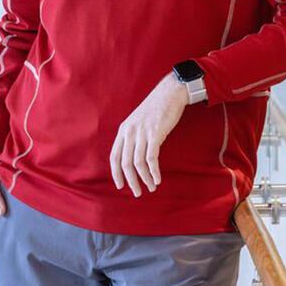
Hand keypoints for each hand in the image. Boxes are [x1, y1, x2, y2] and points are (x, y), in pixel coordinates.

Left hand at [110, 71, 188, 196]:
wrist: (171, 92)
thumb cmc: (158, 107)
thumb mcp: (139, 121)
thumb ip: (135, 136)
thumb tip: (134, 155)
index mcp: (124, 129)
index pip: (114, 156)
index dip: (116, 173)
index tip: (121, 185)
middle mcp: (130, 132)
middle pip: (125, 163)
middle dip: (131, 181)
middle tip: (138, 193)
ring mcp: (142, 133)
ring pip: (138, 163)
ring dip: (144, 179)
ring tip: (151, 187)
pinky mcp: (155, 134)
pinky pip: (151, 158)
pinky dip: (154, 171)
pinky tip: (158, 178)